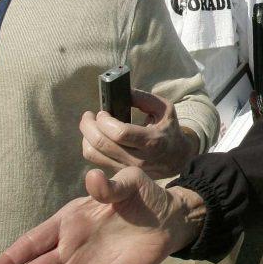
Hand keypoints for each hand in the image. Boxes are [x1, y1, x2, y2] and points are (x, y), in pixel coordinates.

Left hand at [81, 90, 199, 178]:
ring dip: (86, 136)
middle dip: (88, 126)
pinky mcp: (119, 171)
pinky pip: (95, 159)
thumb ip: (144, 98)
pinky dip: (90, 145)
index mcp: (152, 140)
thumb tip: (121, 92)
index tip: (102, 112)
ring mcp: (128, 167)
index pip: (120, 133)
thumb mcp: (164, 109)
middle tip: (88, 116)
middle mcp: (139, 158)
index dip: (105, 121)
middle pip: (102, 143)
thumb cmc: (168, 129)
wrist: (176, 158)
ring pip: (93, 153)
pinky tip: (95, 136)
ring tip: (90, 125)